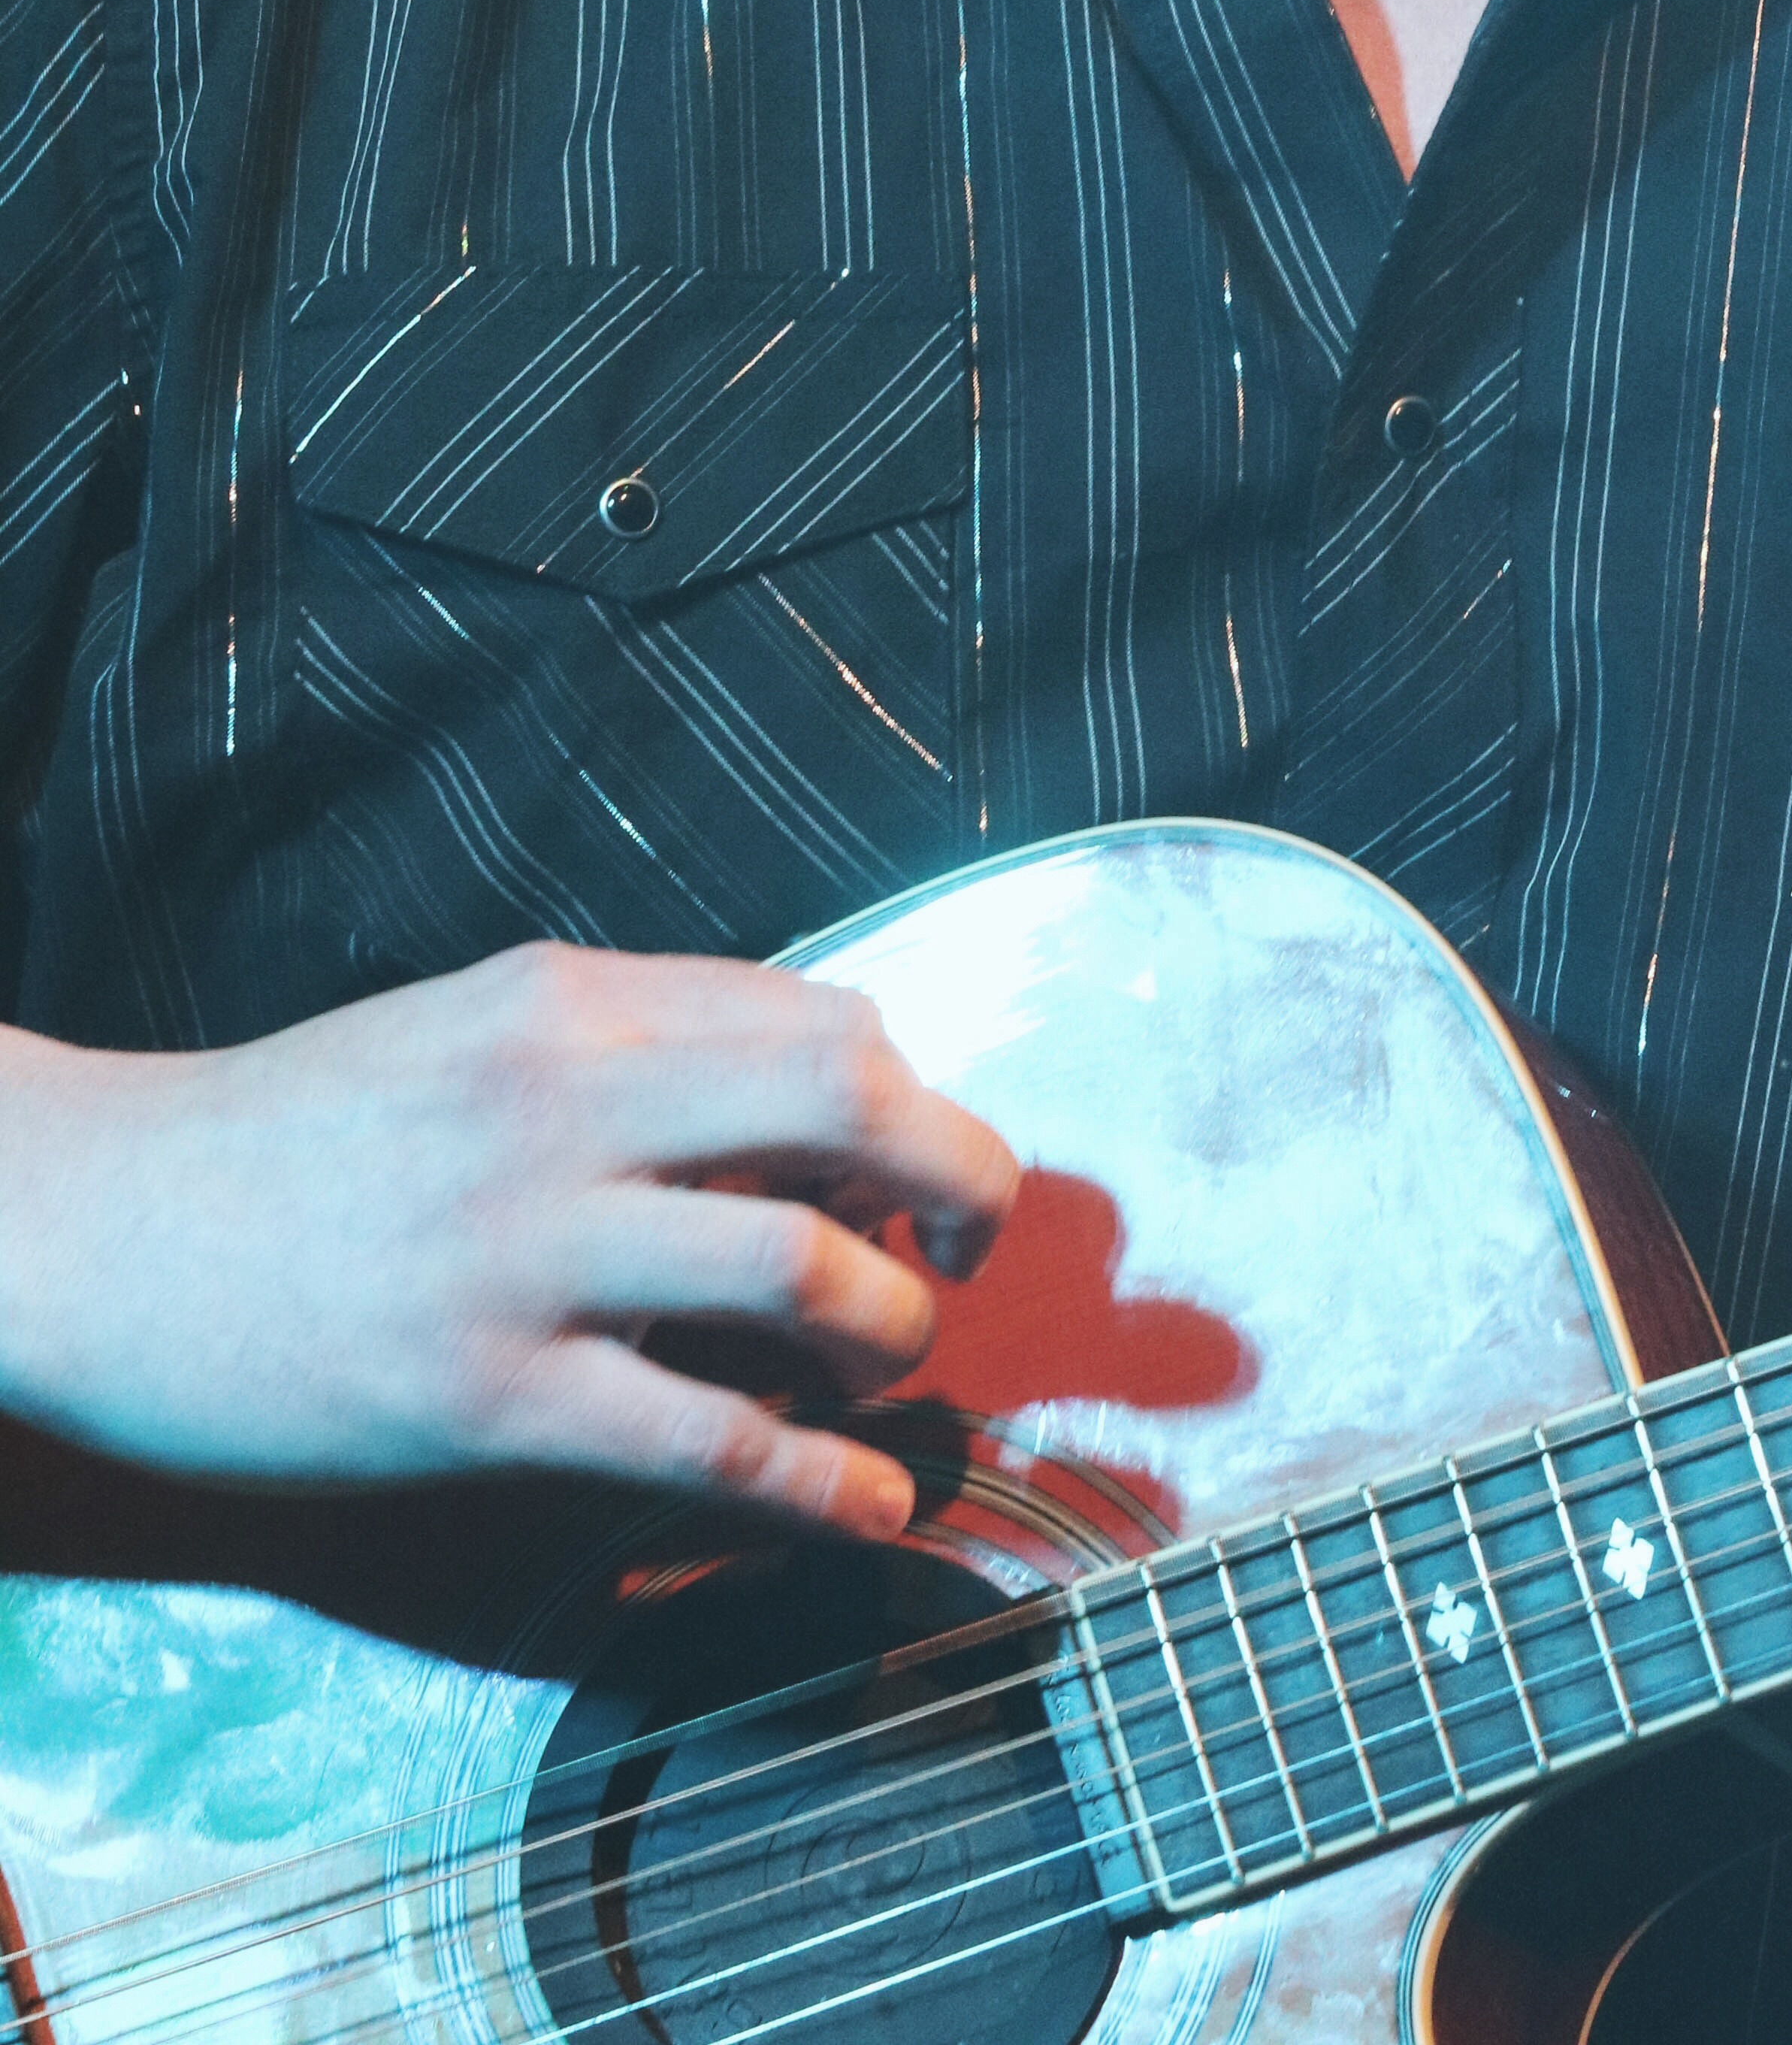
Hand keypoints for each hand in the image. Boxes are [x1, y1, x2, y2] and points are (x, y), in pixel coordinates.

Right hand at [0, 946, 1019, 1538]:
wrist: (99, 1223)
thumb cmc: (293, 1137)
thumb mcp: (471, 1029)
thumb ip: (631, 1048)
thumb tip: (807, 1102)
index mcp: (569, 1003)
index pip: (820, 1018)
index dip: (910, 1096)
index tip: (920, 1164)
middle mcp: (565, 1101)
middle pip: (852, 1105)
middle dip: (961, 1179)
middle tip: (974, 1247)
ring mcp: (527, 1252)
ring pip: (801, 1273)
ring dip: (891, 1330)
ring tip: (890, 1365)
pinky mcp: (485, 1398)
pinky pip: (706, 1443)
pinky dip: (819, 1484)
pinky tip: (871, 1507)